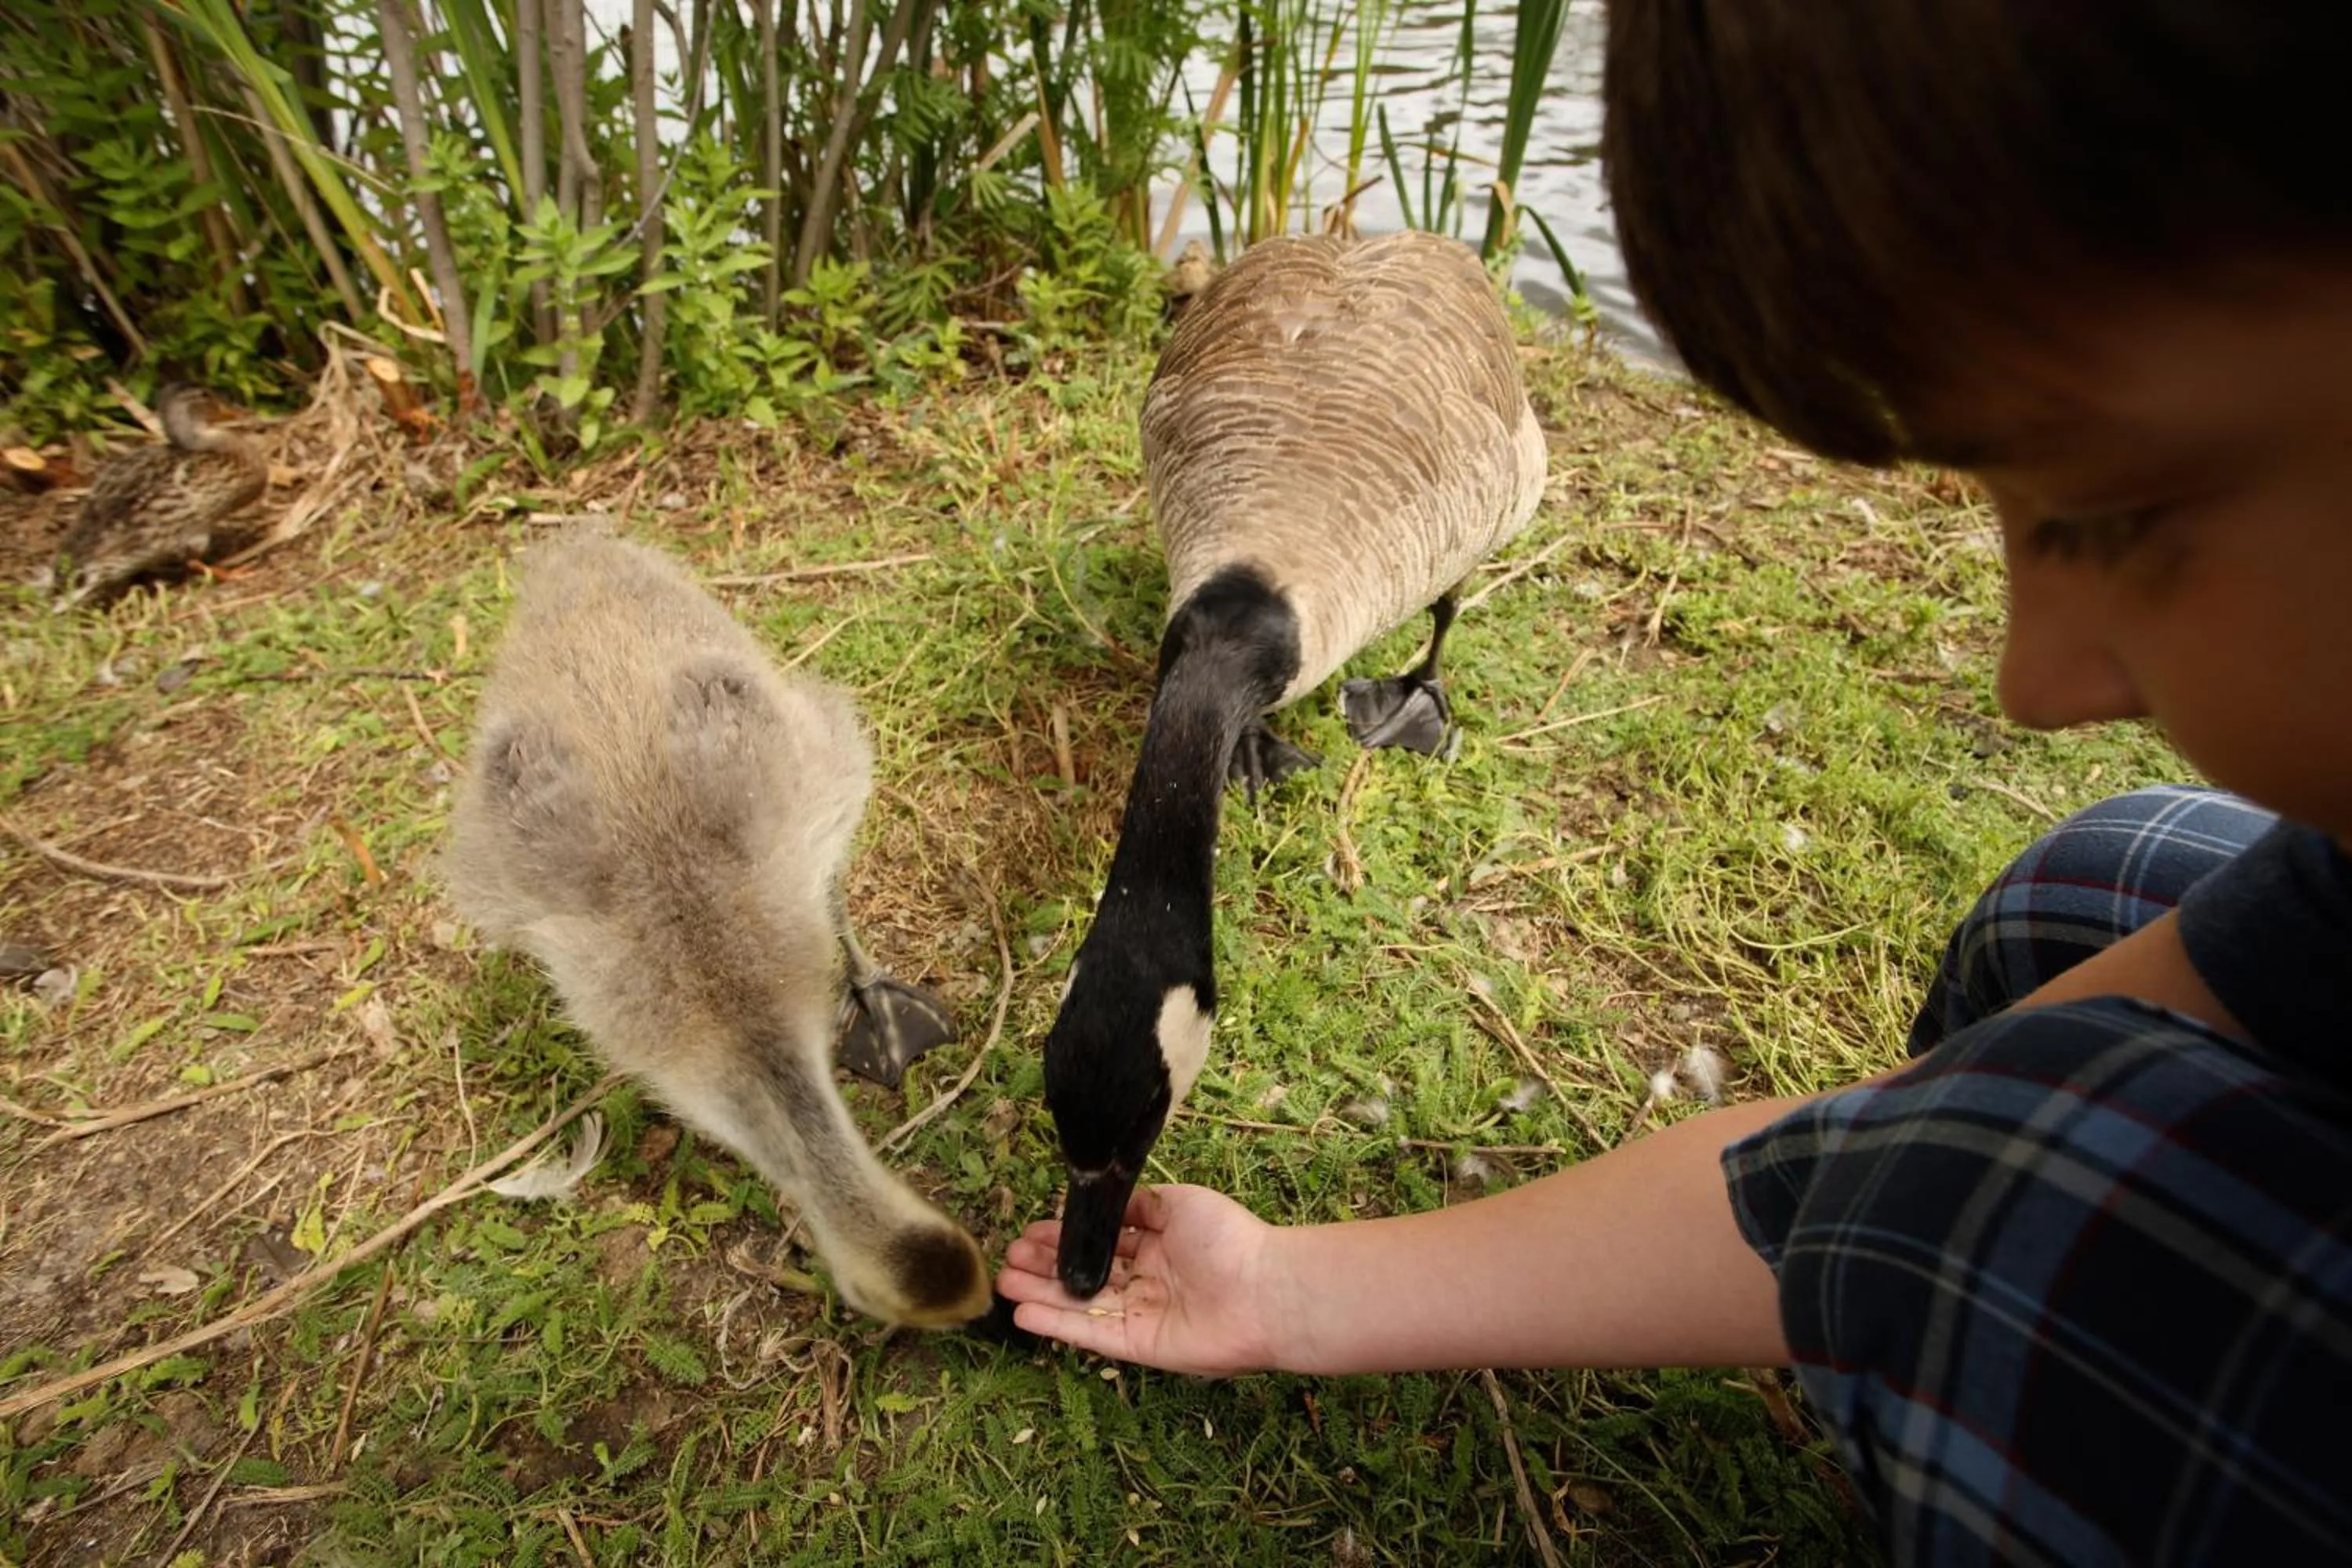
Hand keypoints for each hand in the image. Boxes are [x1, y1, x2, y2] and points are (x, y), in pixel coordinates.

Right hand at [994, 1184, 1286, 1375]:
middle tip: (1007, 1257)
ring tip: (1003, 1283)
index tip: (1030, 1230)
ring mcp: (1141, 1314)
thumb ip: (1140, 1205)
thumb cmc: (1228, 1240)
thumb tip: (1103, 1203)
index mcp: (1158, 1244)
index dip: (1065, 1237)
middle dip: (1045, 1265)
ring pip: (1081, 1303)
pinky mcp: (1138, 1345)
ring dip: (1041, 1294)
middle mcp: (1146, 1280)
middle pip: (1085, 1273)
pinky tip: (1025, 1313)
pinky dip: (1057, 1324)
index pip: (1102, 1241)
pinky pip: (1091, 1333)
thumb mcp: (1180, 1203)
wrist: (1264, 1291)